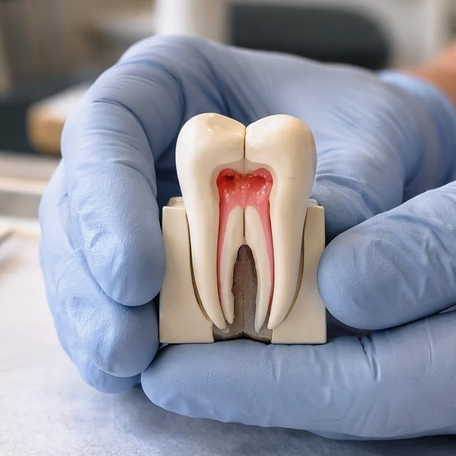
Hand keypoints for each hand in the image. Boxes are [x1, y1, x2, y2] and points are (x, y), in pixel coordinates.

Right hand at [39, 35, 455, 392]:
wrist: (377, 157)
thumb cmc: (364, 125)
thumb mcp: (374, 139)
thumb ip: (351, 189)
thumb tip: (328, 270)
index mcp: (171, 81)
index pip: (109, 126)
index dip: (107, 200)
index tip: (137, 275)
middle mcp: (139, 139)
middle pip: (78, 200)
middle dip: (90, 278)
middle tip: (123, 344)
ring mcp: (134, 200)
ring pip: (82, 256)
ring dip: (94, 317)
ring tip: (124, 367)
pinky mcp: (147, 256)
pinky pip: (112, 295)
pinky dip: (119, 333)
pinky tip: (131, 373)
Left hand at [141, 113, 455, 448]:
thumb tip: (343, 279)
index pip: (370, 384)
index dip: (264, 377)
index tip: (174, 364)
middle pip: (346, 394)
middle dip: (240, 376)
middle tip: (142, 345)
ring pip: (352, 383)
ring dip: (261, 358)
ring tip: (168, 325)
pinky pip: (374, 360)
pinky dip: (307, 337)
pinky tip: (252, 306)